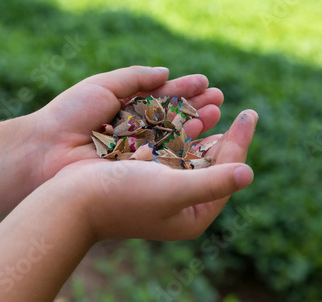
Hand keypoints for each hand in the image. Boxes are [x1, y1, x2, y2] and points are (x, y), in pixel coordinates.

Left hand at [30, 66, 224, 184]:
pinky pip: (163, 158)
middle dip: (196, 107)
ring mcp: (136, 150)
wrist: (45, 151)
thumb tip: (166, 72)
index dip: (185, 89)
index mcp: (126, 106)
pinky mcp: (136, 170)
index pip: (162, 95)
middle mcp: (135, 128)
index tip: (207, 83)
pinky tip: (200, 140)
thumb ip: (135, 77)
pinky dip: (182, 149)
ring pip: (172, 137)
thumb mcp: (103, 86)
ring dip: (195, 126)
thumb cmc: (70, 114)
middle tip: (220, 100)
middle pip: (172, 116)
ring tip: (216, 116)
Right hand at [52, 108, 257, 240]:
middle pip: (213, 165)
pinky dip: (181, 130)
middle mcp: (181, 205)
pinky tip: (189, 114)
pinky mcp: (146, 175)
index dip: (240, 143)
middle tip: (243, 113)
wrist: (72, 199)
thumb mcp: (173, 191)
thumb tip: (249, 173)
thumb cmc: (123, 197)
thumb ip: (213, 182)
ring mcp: (163, 190)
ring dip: (205, 129)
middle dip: (226, 136)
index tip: (249, 114)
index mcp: (193, 216)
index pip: (227, 175)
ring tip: (218, 105)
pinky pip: (171, 149)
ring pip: (192, 154)